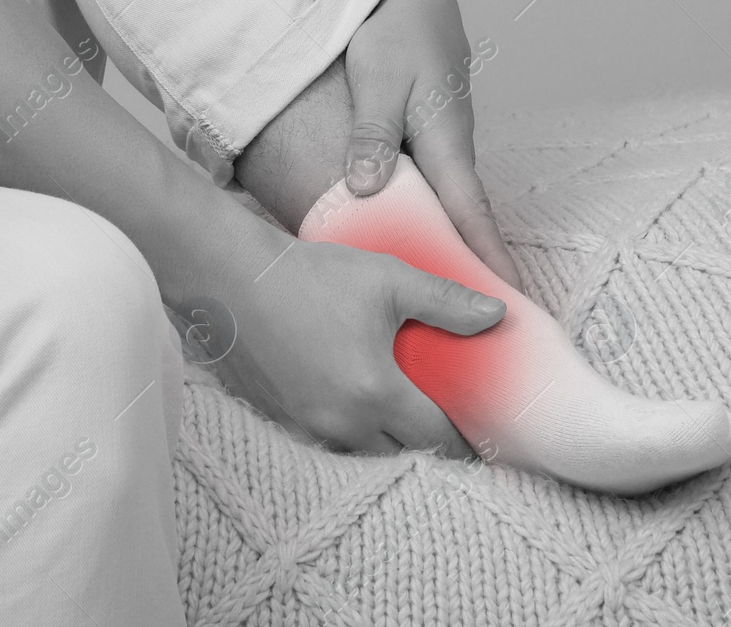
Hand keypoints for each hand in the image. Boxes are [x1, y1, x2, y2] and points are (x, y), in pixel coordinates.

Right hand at [203, 236, 505, 456]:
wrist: (232, 276)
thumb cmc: (311, 274)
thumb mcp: (389, 279)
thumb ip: (447, 301)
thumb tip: (499, 316)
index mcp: (376, 392)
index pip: (437, 439)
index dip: (464, 442)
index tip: (477, 438)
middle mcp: (341, 421)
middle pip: (400, 455)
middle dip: (423, 444)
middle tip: (439, 423)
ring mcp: (304, 424)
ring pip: (359, 454)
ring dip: (381, 442)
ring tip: (395, 417)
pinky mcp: (276, 418)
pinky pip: (322, 442)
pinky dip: (342, 432)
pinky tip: (347, 406)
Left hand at [342, 0, 522, 289]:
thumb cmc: (395, 29)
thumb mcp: (377, 82)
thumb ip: (372, 136)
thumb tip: (367, 190)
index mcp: (446, 140)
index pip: (471, 214)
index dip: (488, 259)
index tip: (511, 302)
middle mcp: (450, 146)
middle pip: (462, 218)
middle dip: (474, 267)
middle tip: (483, 321)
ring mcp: (439, 139)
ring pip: (443, 201)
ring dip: (448, 241)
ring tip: (444, 294)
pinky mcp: (423, 131)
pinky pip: (428, 182)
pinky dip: (426, 211)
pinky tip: (407, 233)